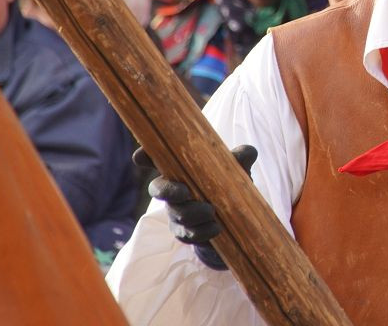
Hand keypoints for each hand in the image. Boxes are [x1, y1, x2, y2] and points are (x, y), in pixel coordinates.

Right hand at [132, 145, 258, 269]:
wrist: (236, 221)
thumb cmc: (230, 186)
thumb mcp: (237, 171)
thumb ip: (241, 159)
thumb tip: (248, 152)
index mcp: (181, 171)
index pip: (158, 160)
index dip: (145, 157)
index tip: (139, 157)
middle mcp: (174, 191)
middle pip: (157, 189)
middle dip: (169, 191)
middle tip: (187, 192)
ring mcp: (176, 213)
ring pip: (176, 214)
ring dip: (193, 213)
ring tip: (213, 211)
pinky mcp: (185, 233)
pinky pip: (187, 235)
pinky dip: (202, 231)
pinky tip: (217, 227)